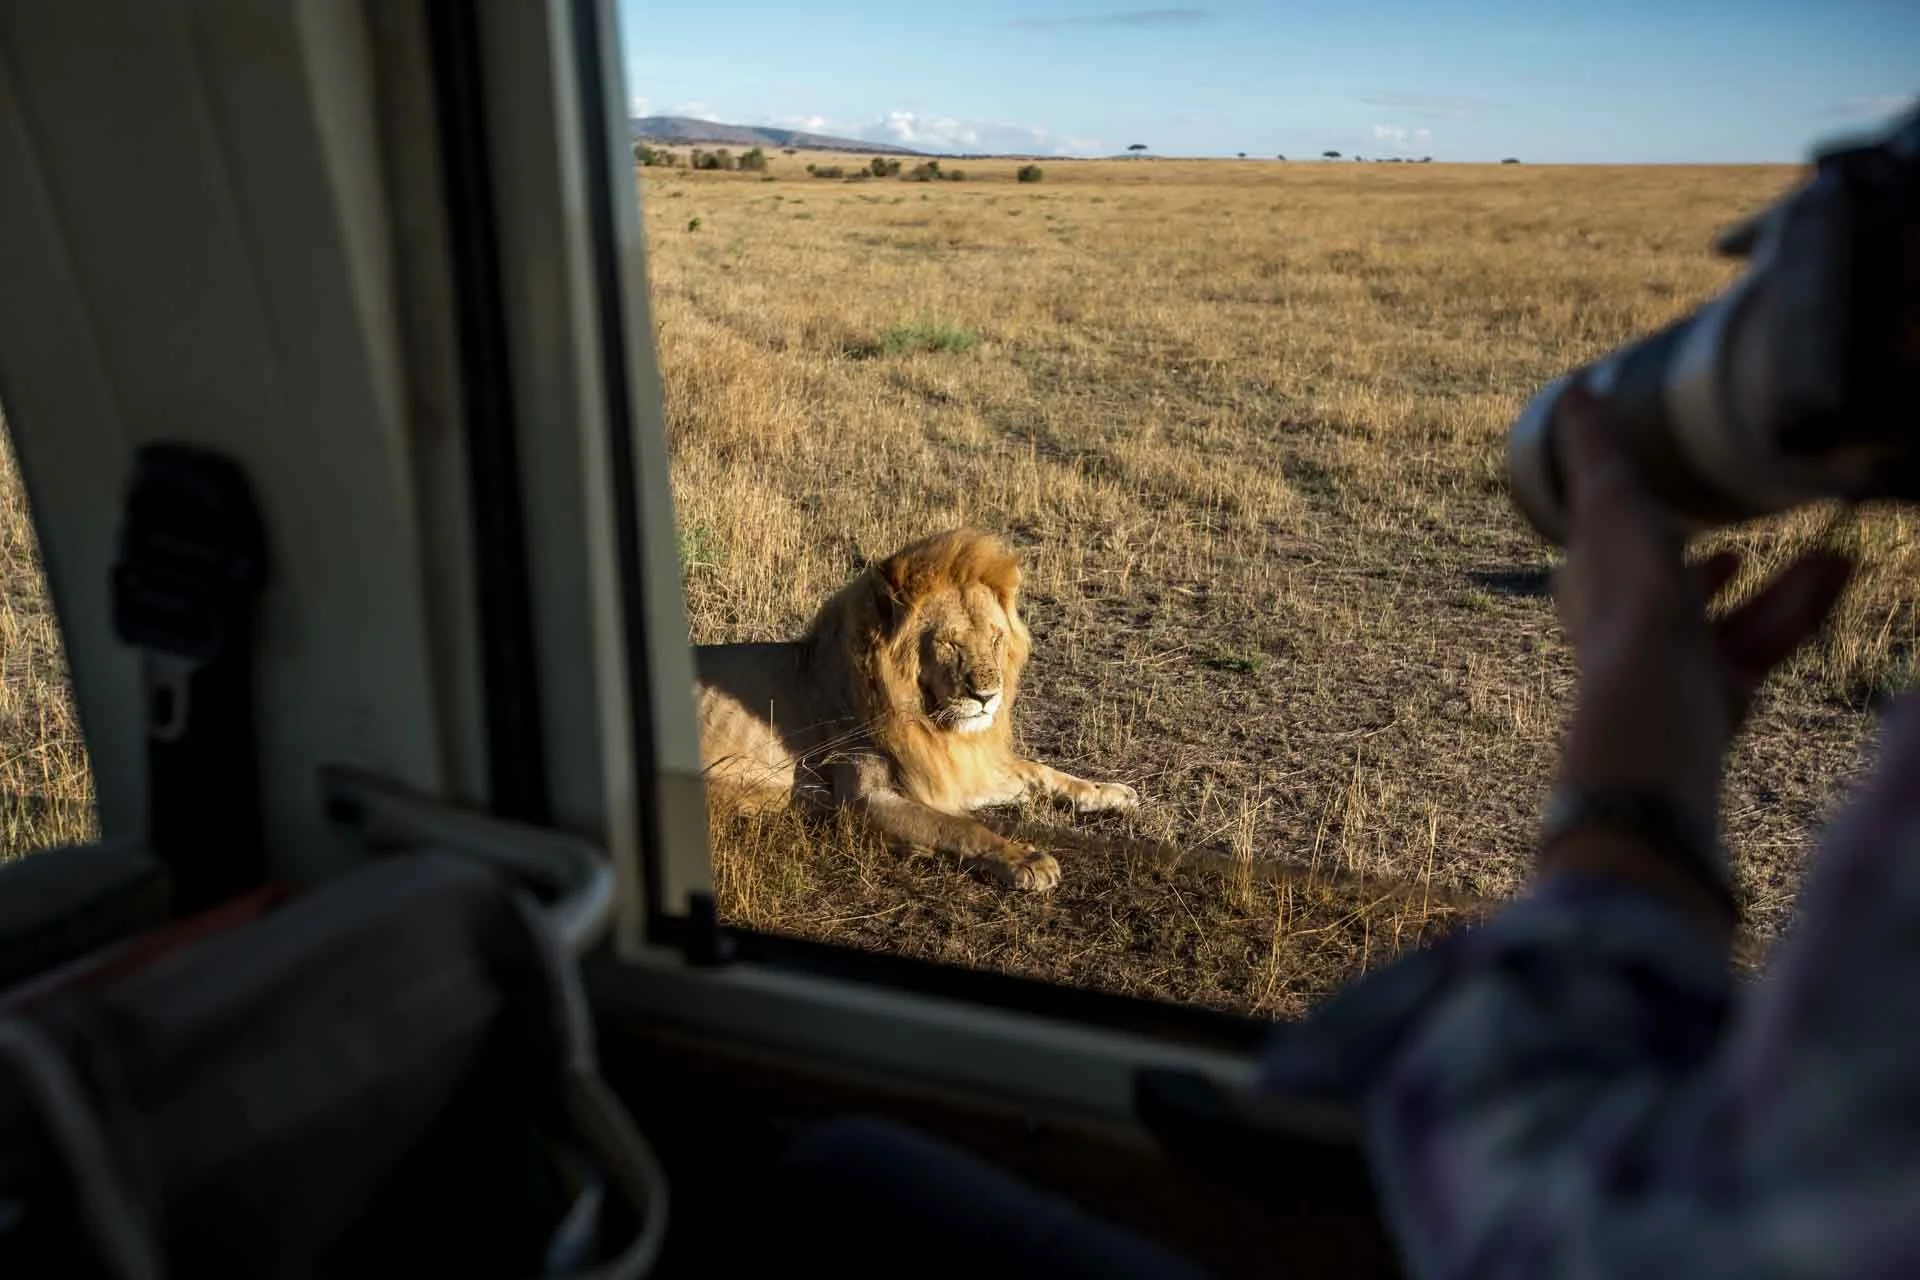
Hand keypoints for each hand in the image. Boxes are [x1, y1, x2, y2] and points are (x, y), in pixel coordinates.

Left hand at [1547, 385, 1854, 870]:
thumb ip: (1597, 451)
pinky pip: (1767, 643)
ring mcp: (1673, 665)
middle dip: (1719, 562)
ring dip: (1785, 584)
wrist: (1659, 697)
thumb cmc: (1627, 594)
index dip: (1634, 530)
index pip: (1608, 554)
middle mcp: (1627, 630)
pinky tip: (1840, 574)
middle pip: (1681, 589)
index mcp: (1590, 586)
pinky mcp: (1719, 694)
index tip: (1668, 507)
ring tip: (1835, 553)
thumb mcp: (1609, 501)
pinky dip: (1802, 609)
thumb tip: (1577, 393)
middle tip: (1755, 536)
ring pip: (1737, 617)